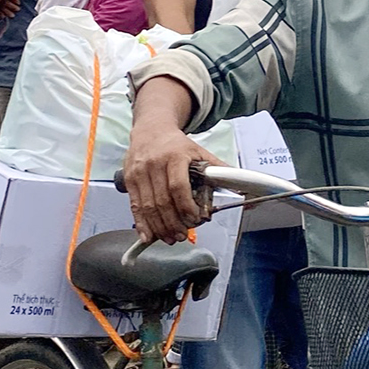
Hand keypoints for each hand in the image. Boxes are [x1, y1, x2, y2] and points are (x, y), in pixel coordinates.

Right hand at [124, 79, 220, 243]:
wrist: (150, 130)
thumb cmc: (176, 144)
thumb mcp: (198, 151)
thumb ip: (217, 168)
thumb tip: (240, 182)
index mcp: (174, 156)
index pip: (178, 187)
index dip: (186, 207)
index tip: (194, 219)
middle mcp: (154, 164)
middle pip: (162, 201)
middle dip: (173, 223)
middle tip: (182, 235)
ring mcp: (139, 172)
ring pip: (147, 206)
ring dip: (159, 227)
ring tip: (170, 237)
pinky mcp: (128, 180)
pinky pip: (135, 206)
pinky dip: (141, 223)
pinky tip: (148, 236)